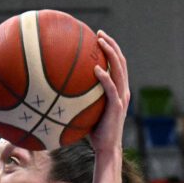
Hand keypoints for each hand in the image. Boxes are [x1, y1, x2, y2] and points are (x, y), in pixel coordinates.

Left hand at [88, 31, 128, 153]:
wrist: (106, 149)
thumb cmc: (95, 133)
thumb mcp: (88, 112)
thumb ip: (82, 99)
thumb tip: (61, 93)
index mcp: (119, 91)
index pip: (118, 65)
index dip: (112, 49)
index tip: (99, 38)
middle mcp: (123, 91)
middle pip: (121, 62)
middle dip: (111, 45)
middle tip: (99, 34)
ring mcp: (121, 98)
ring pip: (120, 70)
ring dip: (111, 54)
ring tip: (100, 42)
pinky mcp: (116, 107)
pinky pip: (111, 88)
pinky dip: (105, 77)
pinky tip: (96, 68)